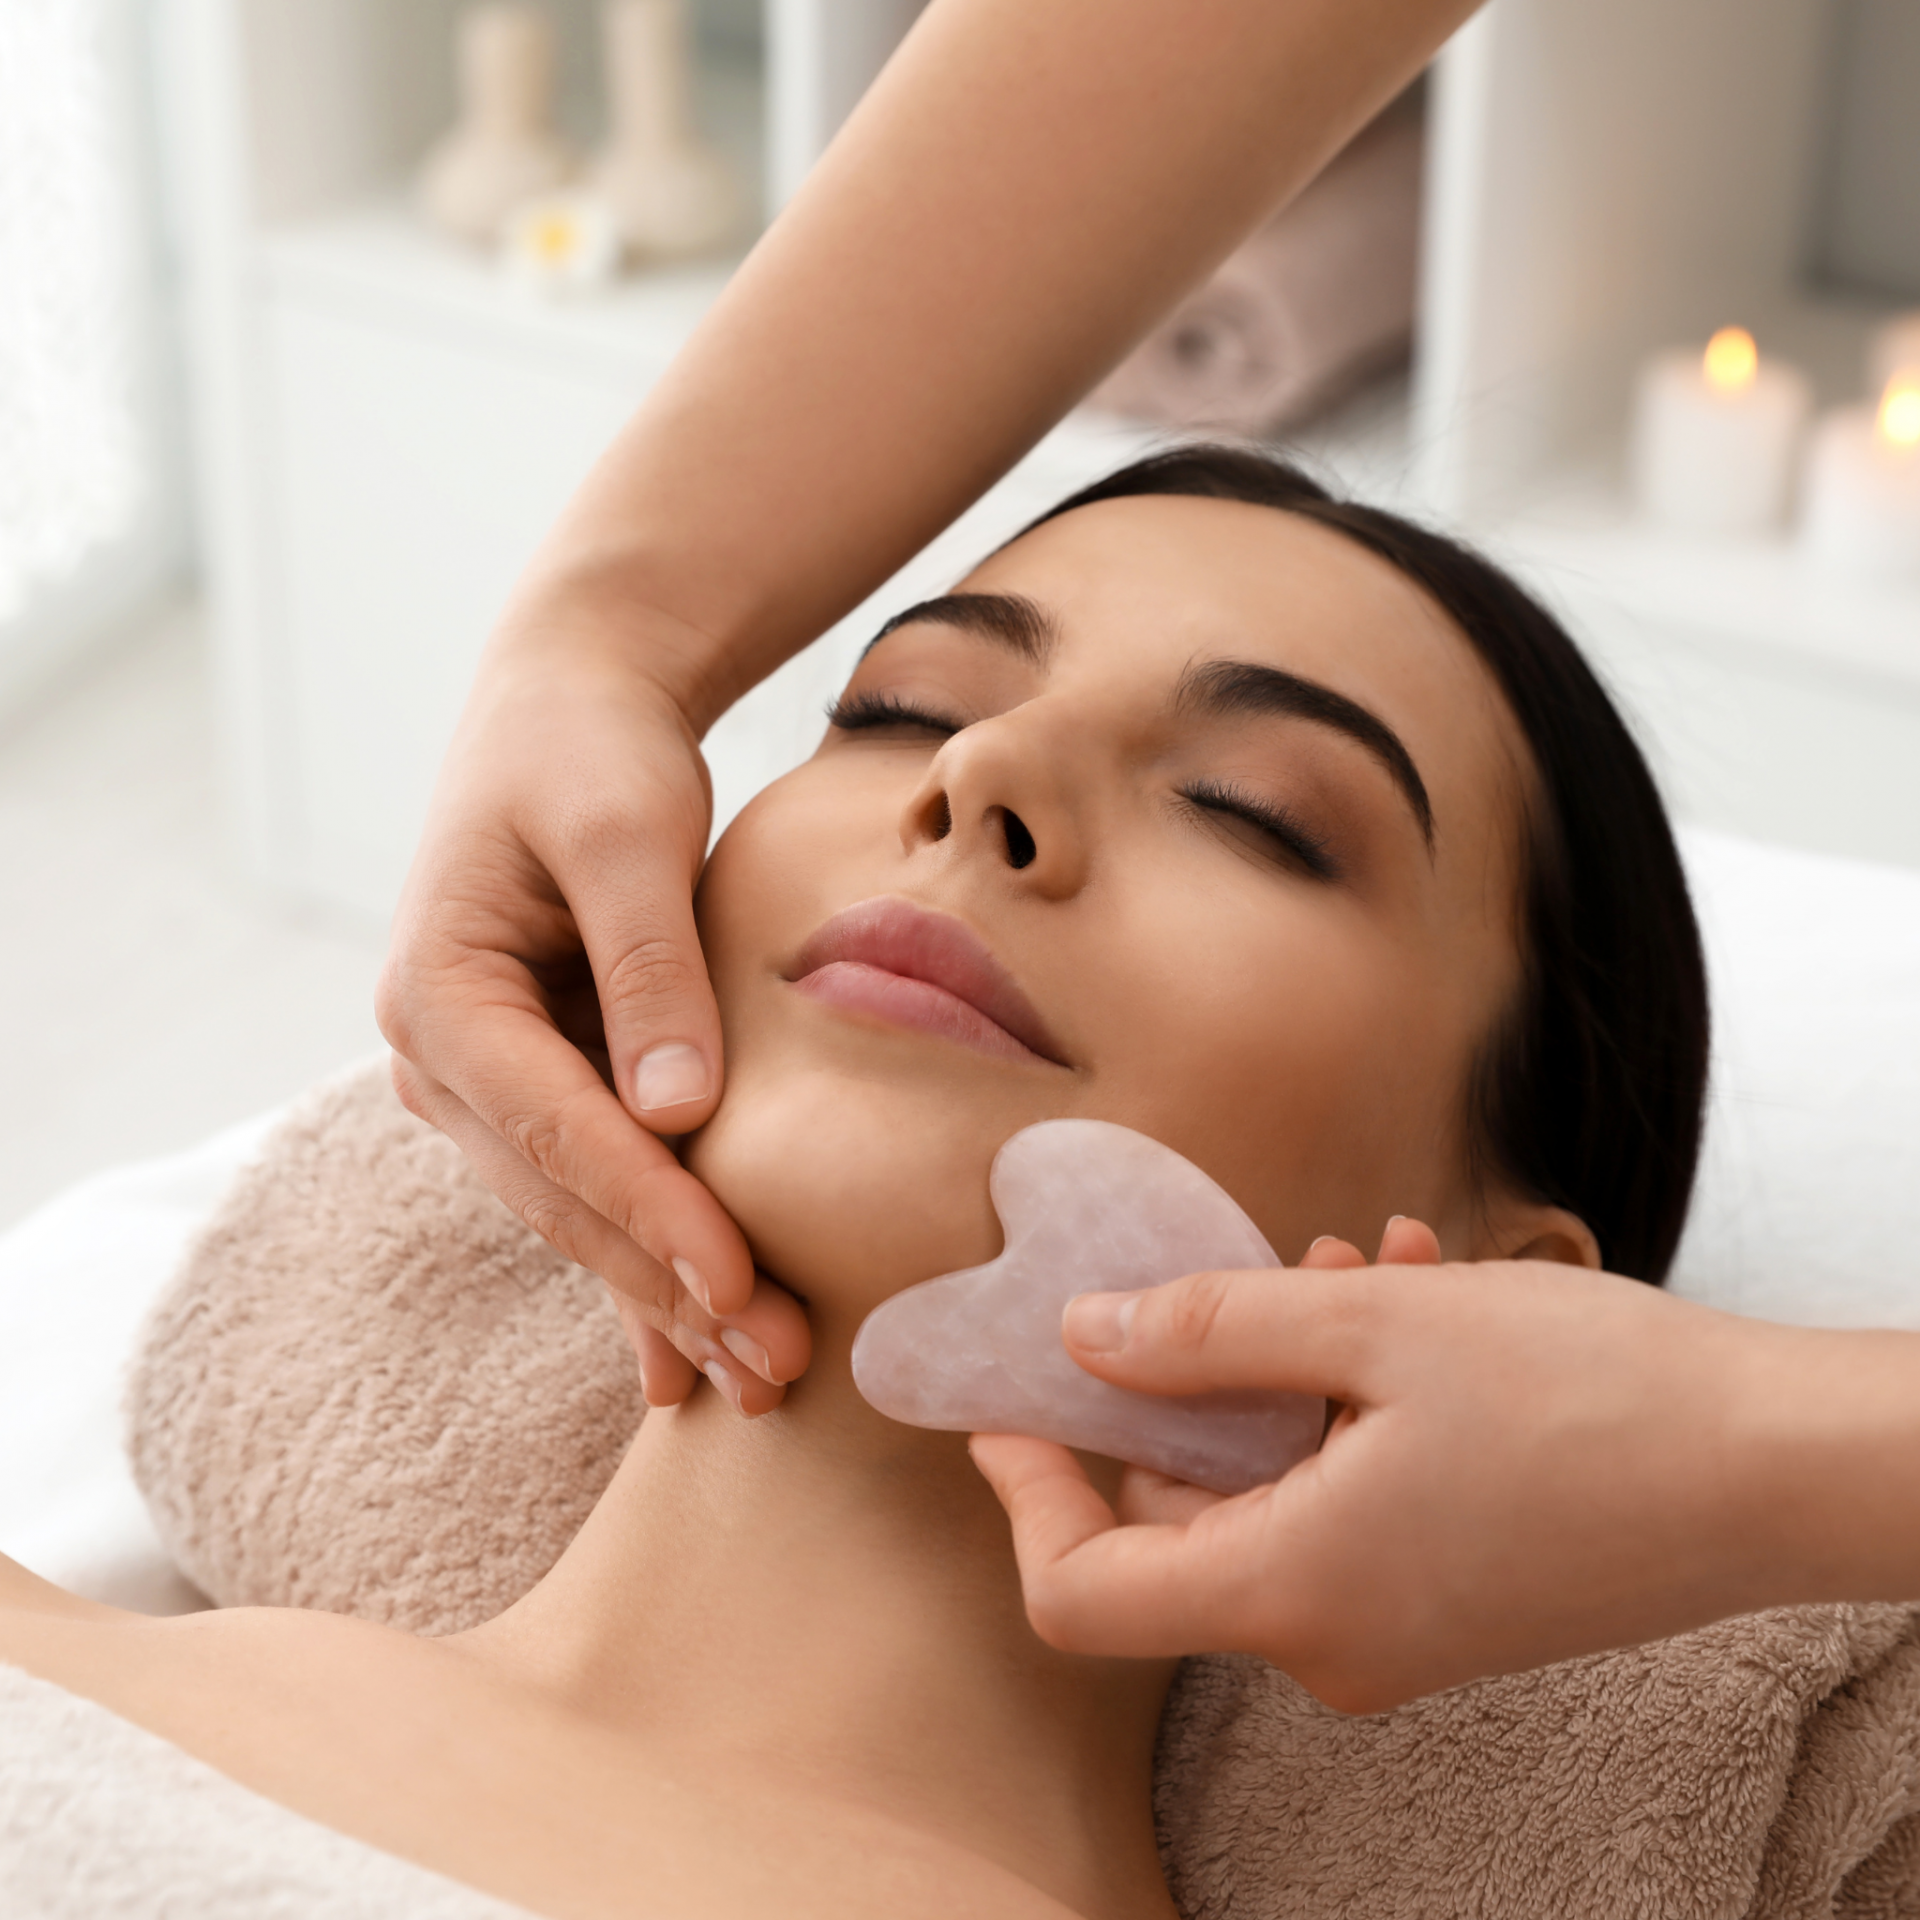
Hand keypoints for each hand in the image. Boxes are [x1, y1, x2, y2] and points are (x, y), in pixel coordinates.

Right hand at [377, 623, 809, 1412]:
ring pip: (580, 1212)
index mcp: (441, 995)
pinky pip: (593, 1189)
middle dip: (669, 1284)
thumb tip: (680, 1115)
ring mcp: (486, 1081)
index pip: (554, 1130)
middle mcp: (443, 1056)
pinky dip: (644, 1264)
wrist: (572, 704)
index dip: (650, 1212)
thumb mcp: (625, 833)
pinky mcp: (541, 1084)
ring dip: (666, 1294)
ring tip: (758, 1379)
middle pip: (565, 1197)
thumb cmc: (594, 749)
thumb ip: (648, 966)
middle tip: (772, 1369)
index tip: (735, 1283)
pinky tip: (684, 1356)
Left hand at [972, 1223, 1827, 1711]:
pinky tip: (1419, 1300)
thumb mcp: (1371, 1329)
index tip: (1009, 1400)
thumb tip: (1082, 1337)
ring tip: (1370, 1265)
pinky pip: (1350, 1499)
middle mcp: (1331, 1640)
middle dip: (1199, 1376)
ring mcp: (1396, 1629)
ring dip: (1294, 1368)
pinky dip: (1356, 1406)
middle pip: (1182, 1514)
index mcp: (1290, 1594)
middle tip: (1263, 1267)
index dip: (1025, 1492)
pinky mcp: (1450, 1599)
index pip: (1082, 1590)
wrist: (1778, 1469)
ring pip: (1276, 1485)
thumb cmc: (1590, 1399)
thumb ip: (1204, 1332)